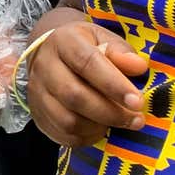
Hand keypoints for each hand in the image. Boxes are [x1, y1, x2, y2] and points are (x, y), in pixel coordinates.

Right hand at [27, 21, 150, 146]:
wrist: (48, 53)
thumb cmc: (83, 46)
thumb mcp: (102, 38)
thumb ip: (121, 52)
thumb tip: (138, 67)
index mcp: (63, 42)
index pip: (87, 63)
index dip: (114, 85)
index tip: (137, 102)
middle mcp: (44, 66)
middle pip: (74, 95)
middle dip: (110, 112)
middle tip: (136, 120)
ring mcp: (37, 92)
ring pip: (67, 120)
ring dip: (98, 127)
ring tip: (118, 122)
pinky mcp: (36, 113)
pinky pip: (62, 134)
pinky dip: (86, 137)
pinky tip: (100, 128)